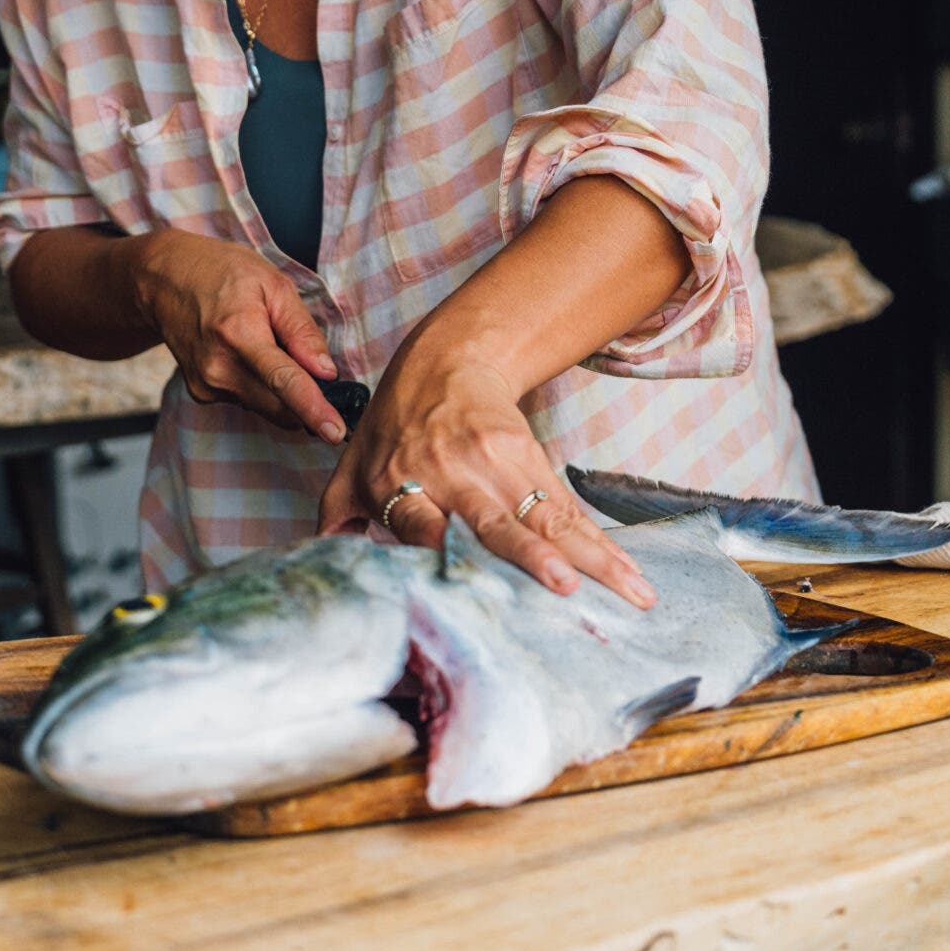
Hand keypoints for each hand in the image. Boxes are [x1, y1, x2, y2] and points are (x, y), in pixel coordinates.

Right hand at [130, 230, 344, 441]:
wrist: (166, 280)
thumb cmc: (223, 274)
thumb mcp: (273, 285)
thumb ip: (301, 331)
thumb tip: (326, 372)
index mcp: (239, 334)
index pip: (283, 381)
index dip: (314, 409)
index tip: (336, 432)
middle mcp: (218, 368)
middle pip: (279, 407)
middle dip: (307, 401)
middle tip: (317, 373)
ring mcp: (206, 385)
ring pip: (266, 407)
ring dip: (282, 392)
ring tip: (267, 345)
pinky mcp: (202, 394)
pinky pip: (248, 401)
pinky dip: (261, 387)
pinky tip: (247, 355)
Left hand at [318, 351, 655, 608]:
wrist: (445, 361)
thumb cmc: (394, 426)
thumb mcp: (354, 463)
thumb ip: (336, 513)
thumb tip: (321, 556)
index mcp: (402, 485)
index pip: (423, 527)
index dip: (447, 552)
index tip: (473, 588)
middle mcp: (452, 477)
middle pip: (496, 523)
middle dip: (530, 554)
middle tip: (562, 585)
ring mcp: (496, 467)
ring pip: (545, 519)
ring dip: (588, 556)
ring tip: (626, 589)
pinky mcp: (530, 458)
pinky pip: (567, 507)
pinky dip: (599, 542)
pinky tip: (628, 574)